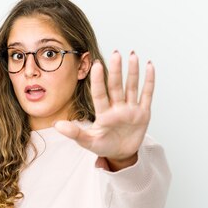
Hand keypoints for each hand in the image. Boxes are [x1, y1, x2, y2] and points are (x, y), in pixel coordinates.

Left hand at [54, 50, 154, 168]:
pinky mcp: (143, 113)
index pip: (100, 94)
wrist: (120, 154)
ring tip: (133, 55)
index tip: (96, 65)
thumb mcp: (88, 142)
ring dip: (133, 71)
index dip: (98, 80)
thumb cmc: (103, 146)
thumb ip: (75, 133)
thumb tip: (57, 125)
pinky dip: (149, 80)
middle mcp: (117, 108)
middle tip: (115, 54)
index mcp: (103, 113)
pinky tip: (149, 65)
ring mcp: (130, 109)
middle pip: (116, 86)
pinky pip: (147, 95)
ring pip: (132, 87)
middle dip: (116, 71)